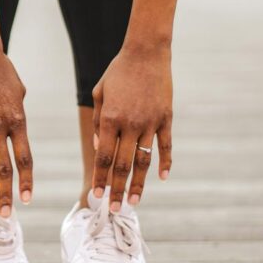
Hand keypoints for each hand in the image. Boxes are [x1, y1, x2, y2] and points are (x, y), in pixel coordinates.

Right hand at [0, 46, 32, 216]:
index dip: (26, 181)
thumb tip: (15, 129)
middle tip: (5, 215)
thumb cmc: (2, 70)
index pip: (24, 159)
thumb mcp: (19, 93)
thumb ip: (17, 115)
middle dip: (5, 194)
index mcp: (17, 121)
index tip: (26, 200)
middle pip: (3, 168)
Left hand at [91, 45, 173, 209]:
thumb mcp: (99, 93)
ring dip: (139, 184)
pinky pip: (166, 146)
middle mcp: (130, 124)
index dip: (100, 178)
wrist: (146, 52)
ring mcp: (150, 122)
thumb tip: (99, 148)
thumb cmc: (118, 72)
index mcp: (109, 119)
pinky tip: (162, 178)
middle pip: (122, 165)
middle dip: (117, 189)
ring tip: (134, 202)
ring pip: (144, 161)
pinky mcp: (166, 118)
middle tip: (114, 209)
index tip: (97, 196)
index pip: (103, 157)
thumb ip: (97, 122)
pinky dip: (165, 163)